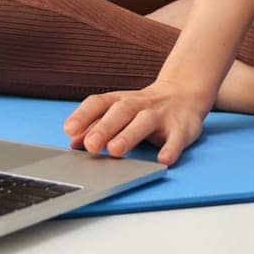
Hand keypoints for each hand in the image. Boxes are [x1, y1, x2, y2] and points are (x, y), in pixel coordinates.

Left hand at [62, 78, 213, 166]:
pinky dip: (171, 148)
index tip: (69, 130)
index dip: (84, 115)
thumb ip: (96, 125)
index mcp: (121, 101)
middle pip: (121, 111)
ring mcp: (162, 115)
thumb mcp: (119, 111)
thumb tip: (73, 143)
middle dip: (104, 127)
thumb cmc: (143, 108)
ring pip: (145, 121)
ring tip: (115, 150)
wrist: (185, 93)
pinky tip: (163, 160)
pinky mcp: (182, 128)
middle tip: (90, 145)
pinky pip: (177, 138)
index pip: (100, 102)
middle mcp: (140, 105)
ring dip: (129, 135)